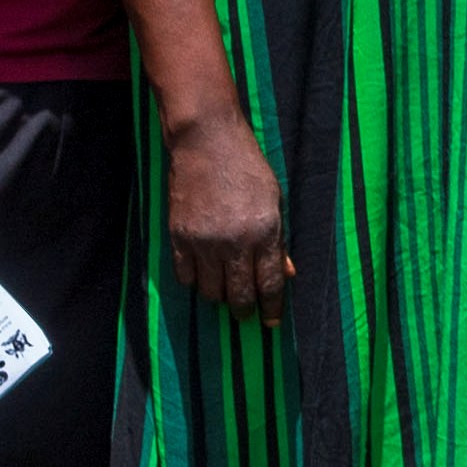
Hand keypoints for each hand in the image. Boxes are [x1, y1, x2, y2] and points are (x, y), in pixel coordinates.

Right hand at [164, 117, 291, 314]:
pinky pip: (185, 276)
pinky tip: (201, 277)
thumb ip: (279, 241)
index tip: (272, 322)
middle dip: (244, 310)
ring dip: (219, 297)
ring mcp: (204, 241)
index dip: (272, 308)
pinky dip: (194, 282)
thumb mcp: (274, 202)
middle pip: (239, 294)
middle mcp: (235, 242)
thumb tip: (287, 273)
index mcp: (265, 233)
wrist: (206, 143)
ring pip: (210, 290)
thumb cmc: (247, 168)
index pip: (270, 284)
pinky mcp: (179, 236)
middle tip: (245, 314)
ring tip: (224, 293)